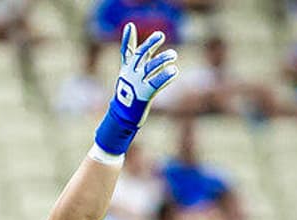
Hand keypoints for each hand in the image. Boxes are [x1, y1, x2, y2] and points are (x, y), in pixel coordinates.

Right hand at [94, 23, 178, 154]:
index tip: (130, 27)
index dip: (127, 39)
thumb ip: (131, 57)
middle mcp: (131, 75)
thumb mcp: (128, 75)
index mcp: (127, 69)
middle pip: (141, 55)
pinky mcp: (144, 94)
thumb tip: (131, 41)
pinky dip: (165, 76)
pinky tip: (174, 71)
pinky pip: (156, 82)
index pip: (127, 51)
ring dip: (162, 60)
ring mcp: (137, 84)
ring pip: (150, 68)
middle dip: (150, 44)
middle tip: (161, 35)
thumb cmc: (129, 94)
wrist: (123, 117)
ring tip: (173, 55)